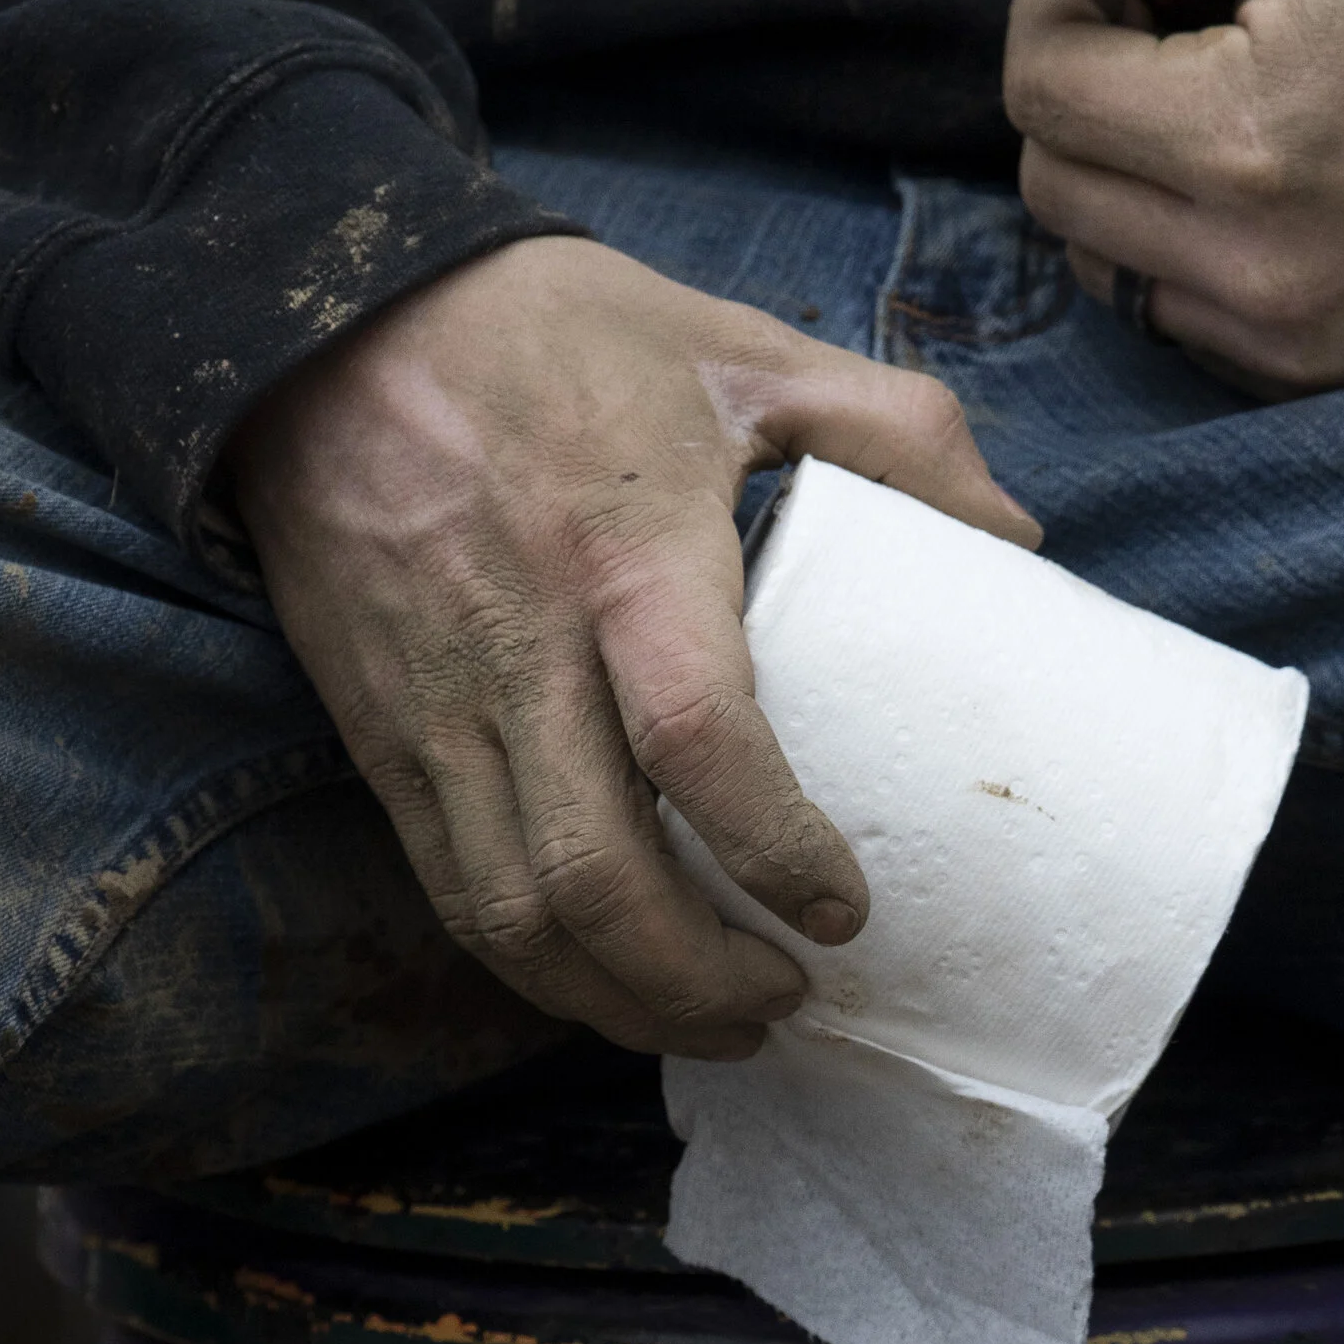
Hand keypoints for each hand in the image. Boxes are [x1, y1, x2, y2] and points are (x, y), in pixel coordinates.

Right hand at [226, 239, 1038, 1058]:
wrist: (327, 322)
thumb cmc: (555, 333)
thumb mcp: (741, 347)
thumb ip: (894, 430)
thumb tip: (1015, 538)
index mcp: (624, 553)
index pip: (698, 738)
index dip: (775, 848)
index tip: (845, 911)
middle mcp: (520, 650)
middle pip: (593, 877)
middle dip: (697, 981)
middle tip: (789, 1001)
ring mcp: (437, 705)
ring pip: (510, 912)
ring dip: (616, 1000)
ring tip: (714, 1022)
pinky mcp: (379, 733)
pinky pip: (450, 886)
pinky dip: (532, 962)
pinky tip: (607, 976)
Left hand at [983, 0, 1343, 391]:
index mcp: (1248, 140)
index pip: (1036, 85)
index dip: (1060, 5)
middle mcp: (1260, 270)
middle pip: (1051, 181)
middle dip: (1085, 92)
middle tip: (1181, 27)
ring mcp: (1295, 342)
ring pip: (1103, 263)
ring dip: (1127, 178)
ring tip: (1231, 101)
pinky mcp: (1327, 378)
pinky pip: (1180, 321)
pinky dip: (1188, 251)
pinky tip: (1273, 181)